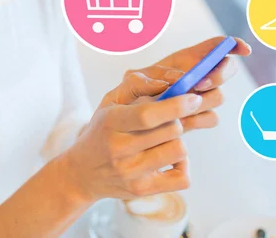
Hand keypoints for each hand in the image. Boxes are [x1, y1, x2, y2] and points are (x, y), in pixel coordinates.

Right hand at [63, 72, 200, 203]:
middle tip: (168, 120)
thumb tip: (169, 84)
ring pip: (179, 151)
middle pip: (171, 131)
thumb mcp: (110, 101)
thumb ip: (137, 85)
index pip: (148, 115)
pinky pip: (182, 178)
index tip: (193, 99)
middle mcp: (119, 149)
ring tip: (164, 139)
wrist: (83, 172)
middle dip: (176, 120)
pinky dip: (183, 166)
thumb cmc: (102, 130)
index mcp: (111, 122)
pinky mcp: (142, 190)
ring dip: (178, 141)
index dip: (176, 106)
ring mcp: (131, 172)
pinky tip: (170, 159)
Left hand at [134, 36, 251, 131]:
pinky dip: (199, 119)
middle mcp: (196, 77)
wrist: (124, 125)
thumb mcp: (131, 83)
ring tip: (182, 105)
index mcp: (184, 61)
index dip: (231, 45)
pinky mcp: (196, 118)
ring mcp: (198, 98)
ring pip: (218, 95)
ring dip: (205, 98)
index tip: (243, 49)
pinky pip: (210, 117)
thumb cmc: (126, 98)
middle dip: (219, 74)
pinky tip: (182, 121)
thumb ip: (146, 79)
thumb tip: (172, 83)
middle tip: (199, 83)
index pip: (214, 47)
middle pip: (226, 69)